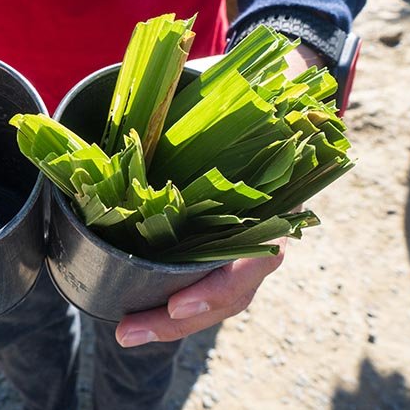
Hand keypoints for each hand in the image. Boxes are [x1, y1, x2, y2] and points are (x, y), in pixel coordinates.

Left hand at [114, 44, 321, 346]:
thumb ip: (220, 93)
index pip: (255, 261)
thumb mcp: (249, 85)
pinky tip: (138, 303)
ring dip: (170, 318)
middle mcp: (261, 229)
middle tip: (128, 333)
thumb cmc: (264, 89)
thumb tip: (168, 76)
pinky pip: (198, 273)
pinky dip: (171, 292)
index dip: (217, 288)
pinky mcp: (214, 234)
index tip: (179, 305)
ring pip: (212, 293)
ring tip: (126, 331)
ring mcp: (239, 237)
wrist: (282, 89)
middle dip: (177, 321)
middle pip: (227, 294)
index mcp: (275, 202)